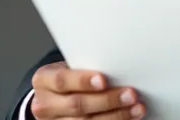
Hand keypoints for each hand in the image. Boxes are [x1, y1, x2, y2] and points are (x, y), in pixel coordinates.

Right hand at [30, 61, 145, 119]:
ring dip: (116, 116)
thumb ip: (85, 68)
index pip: (61, 80)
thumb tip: (118, 65)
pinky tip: (128, 118)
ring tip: (136, 108)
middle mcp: (45, 104)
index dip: (83, 81)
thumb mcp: (69, 68)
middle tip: (130, 94)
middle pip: (76, 105)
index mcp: (43, 80)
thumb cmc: (67, 80)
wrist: (53, 100)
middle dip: (107, 100)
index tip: (103, 79)